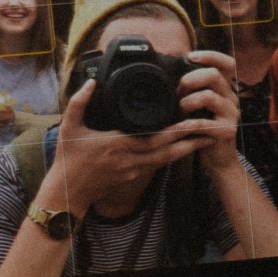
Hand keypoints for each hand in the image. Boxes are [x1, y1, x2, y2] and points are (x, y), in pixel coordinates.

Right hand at [44, 79, 201, 215]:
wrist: (67, 193)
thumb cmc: (68, 159)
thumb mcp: (68, 127)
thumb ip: (79, 102)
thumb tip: (91, 82)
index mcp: (117, 145)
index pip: (152, 138)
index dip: (174, 131)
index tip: (191, 120)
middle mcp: (130, 160)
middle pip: (168, 151)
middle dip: (190, 140)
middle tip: (210, 128)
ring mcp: (133, 171)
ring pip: (167, 161)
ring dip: (187, 150)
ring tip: (206, 138)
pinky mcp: (134, 177)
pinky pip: (158, 166)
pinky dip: (173, 157)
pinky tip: (185, 148)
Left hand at [177, 50, 242, 175]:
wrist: (218, 159)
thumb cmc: (203, 129)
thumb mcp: (199, 105)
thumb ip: (194, 89)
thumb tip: (171, 71)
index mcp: (226, 89)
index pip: (228, 64)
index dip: (211, 56)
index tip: (190, 56)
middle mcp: (232, 99)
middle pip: (214, 75)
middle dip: (190, 80)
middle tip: (178, 92)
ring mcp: (231, 115)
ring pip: (208, 96)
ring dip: (187, 102)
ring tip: (180, 110)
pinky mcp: (226, 131)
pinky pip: (203, 122)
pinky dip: (187, 124)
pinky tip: (180, 126)